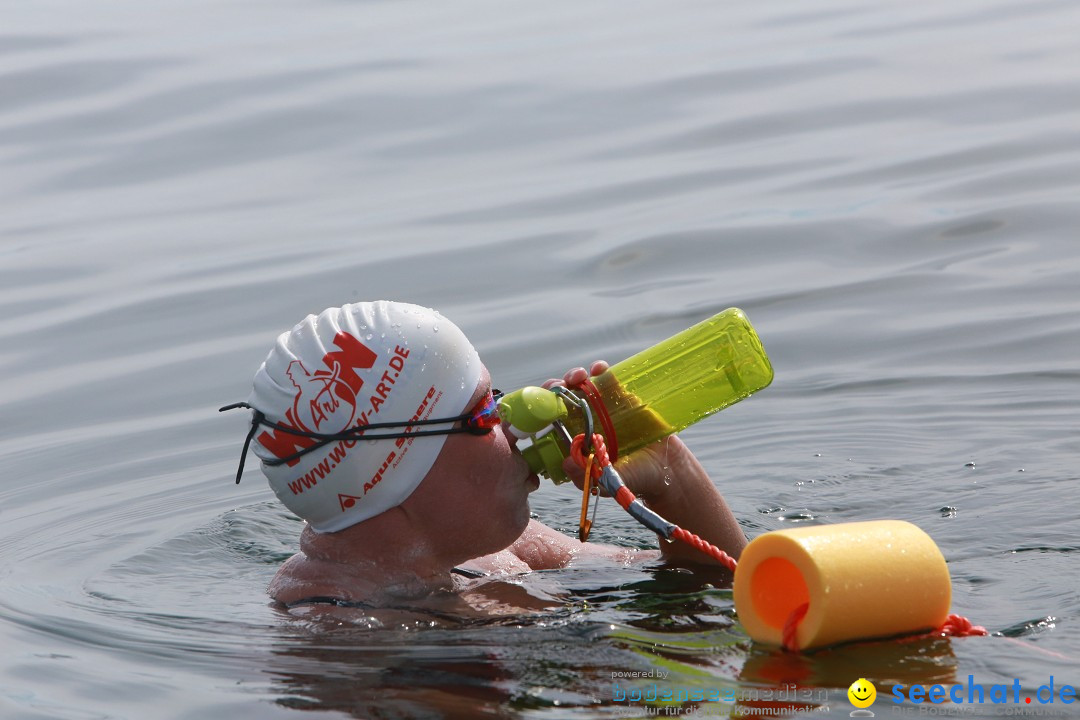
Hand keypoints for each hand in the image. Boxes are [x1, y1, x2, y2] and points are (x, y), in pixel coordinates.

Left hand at [541, 360, 686, 501]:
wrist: (667, 469)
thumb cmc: (633, 478)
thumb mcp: (607, 482)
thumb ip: (587, 475)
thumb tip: (567, 462)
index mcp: (575, 440)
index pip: (551, 421)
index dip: (543, 409)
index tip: (543, 404)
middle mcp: (585, 421)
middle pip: (562, 399)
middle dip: (555, 388)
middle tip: (559, 387)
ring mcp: (603, 408)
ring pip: (582, 386)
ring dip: (575, 376)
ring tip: (579, 376)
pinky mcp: (623, 397)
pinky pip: (608, 379)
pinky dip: (600, 370)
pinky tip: (599, 369)